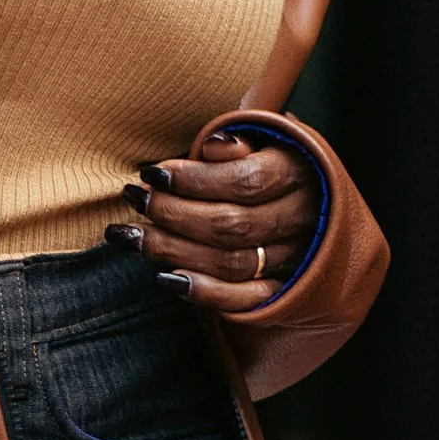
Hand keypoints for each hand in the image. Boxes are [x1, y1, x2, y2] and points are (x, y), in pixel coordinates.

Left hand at [125, 127, 319, 317]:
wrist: (306, 202)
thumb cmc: (266, 161)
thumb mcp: (259, 138)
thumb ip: (237, 142)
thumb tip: (213, 145)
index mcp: (296, 173)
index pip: (245, 181)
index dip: (193, 180)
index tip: (152, 173)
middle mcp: (299, 219)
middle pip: (231, 225)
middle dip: (172, 214)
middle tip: (134, 199)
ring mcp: (293, 259)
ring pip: (231, 264)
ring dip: (173, 251)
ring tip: (131, 237)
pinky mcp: (283, 290)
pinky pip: (245, 301)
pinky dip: (205, 293)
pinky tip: (166, 279)